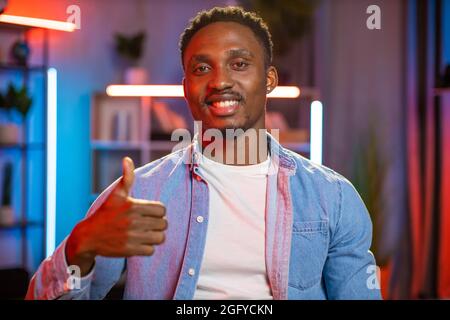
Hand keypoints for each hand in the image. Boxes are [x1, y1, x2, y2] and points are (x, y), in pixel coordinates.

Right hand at [66, 157, 166, 274]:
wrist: (88, 236)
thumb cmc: (106, 213)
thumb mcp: (116, 194)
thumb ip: (127, 177)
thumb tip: (127, 159)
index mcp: (133, 206)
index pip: (162, 210)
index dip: (158, 212)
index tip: (150, 213)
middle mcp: (132, 221)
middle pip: (163, 224)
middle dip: (158, 225)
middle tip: (149, 225)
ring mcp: (131, 236)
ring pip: (159, 238)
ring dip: (155, 237)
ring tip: (147, 234)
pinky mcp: (129, 250)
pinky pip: (151, 251)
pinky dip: (148, 248)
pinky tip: (140, 243)